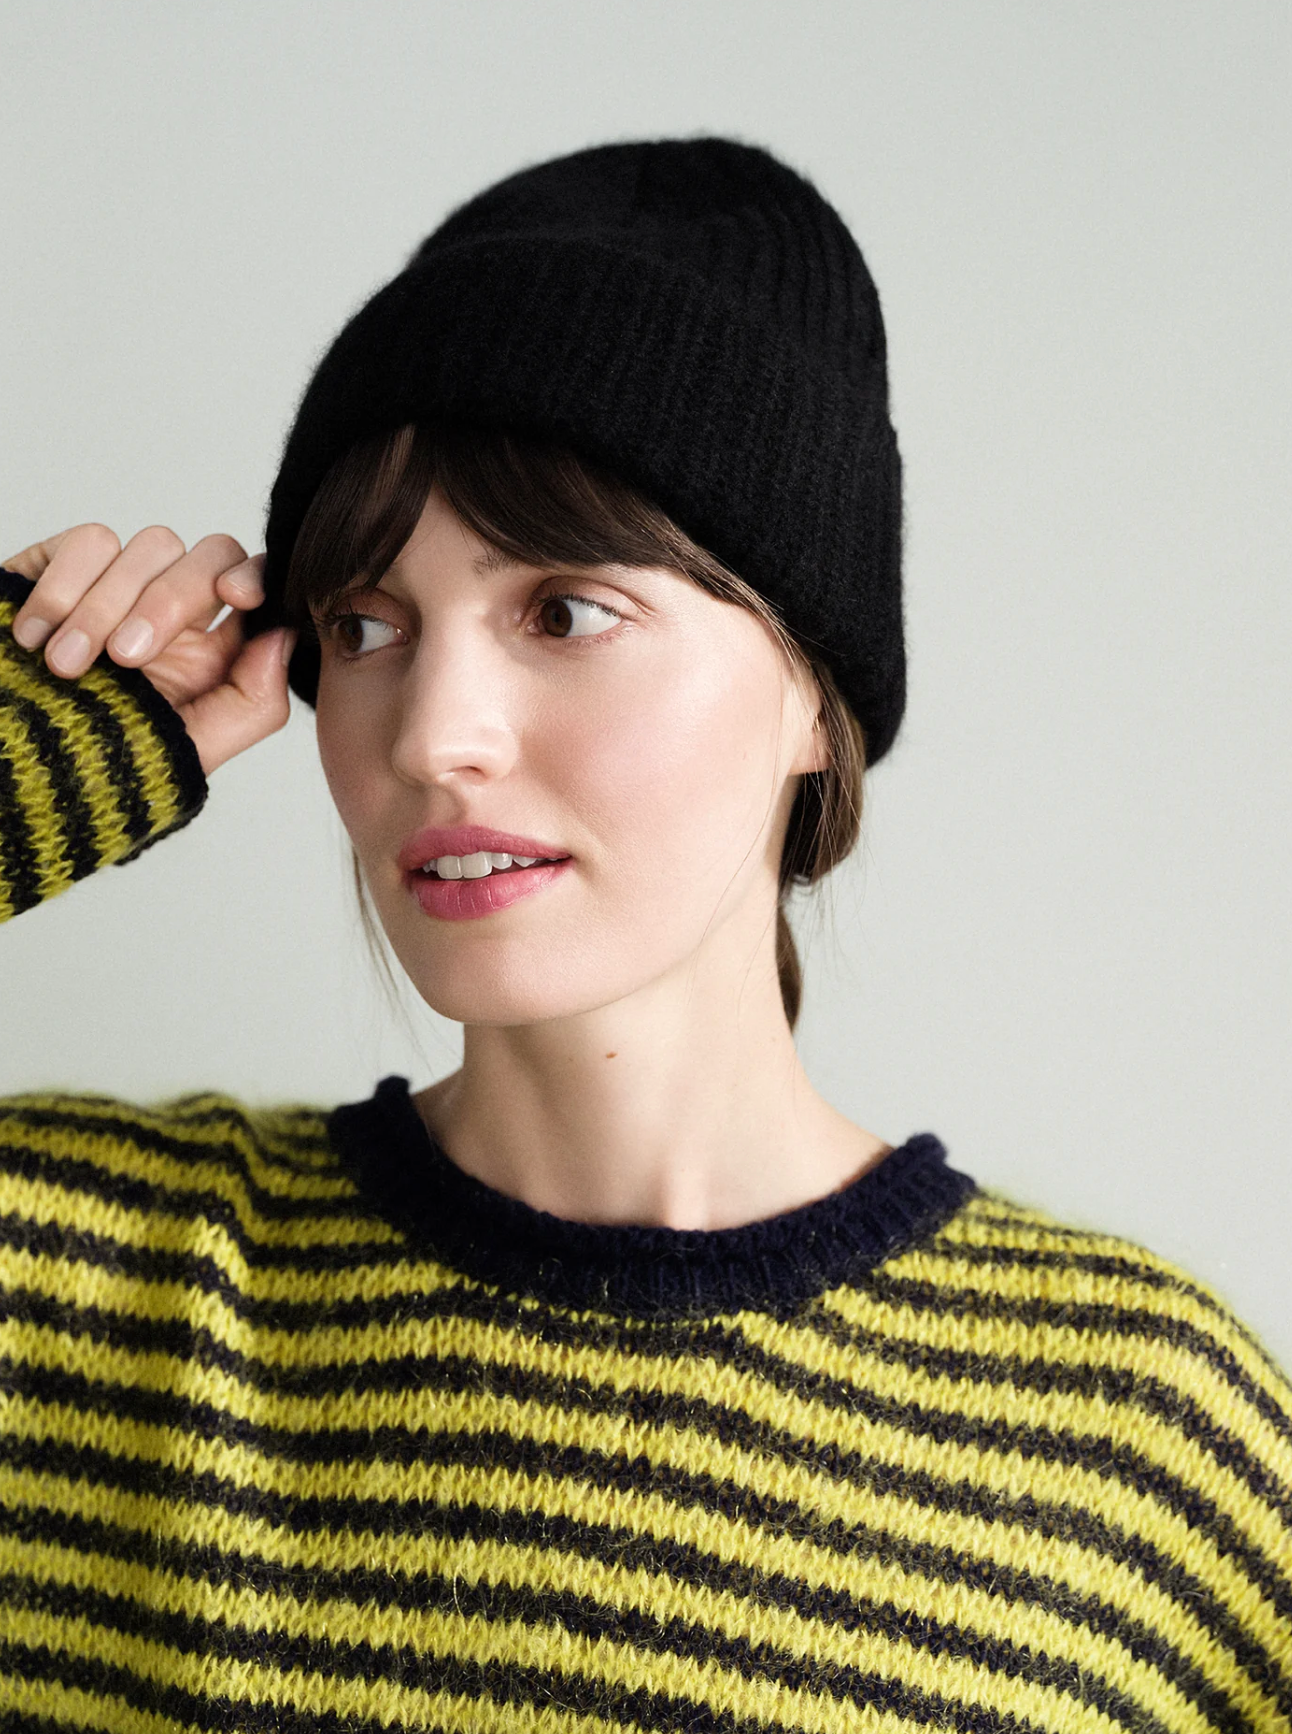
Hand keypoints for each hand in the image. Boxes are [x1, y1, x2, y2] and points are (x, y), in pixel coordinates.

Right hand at [3, 523, 294, 775]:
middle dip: (167, 602)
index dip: (253, 576)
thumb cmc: (105, 765)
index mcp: (215, 648)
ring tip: (66, 667)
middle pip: (207, 556)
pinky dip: (61, 589)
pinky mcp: (64, 566)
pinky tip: (35, 640)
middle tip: (125, 658)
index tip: (236, 597)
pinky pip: (88, 542)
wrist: (18, 771)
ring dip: (103, 607)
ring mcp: (122, 584)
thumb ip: (255, 700)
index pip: (255, 583)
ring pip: (148, 546)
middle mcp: (174, 608)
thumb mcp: (194, 748)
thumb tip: (285, 635)